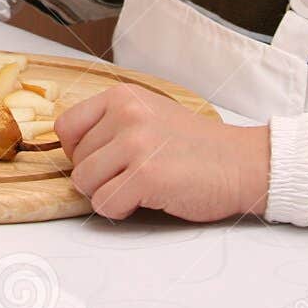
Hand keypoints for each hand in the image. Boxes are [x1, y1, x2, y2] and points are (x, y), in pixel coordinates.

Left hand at [56, 84, 270, 222]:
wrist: (242, 163)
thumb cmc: (196, 145)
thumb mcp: (148, 114)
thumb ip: (111, 123)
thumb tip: (70, 148)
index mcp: (122, 96)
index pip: (65, 126)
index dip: (78, 151)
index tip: (102, 160)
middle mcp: (125, 114)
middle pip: (75, 160)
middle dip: (99, 176)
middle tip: (132, 175)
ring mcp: (135, 144)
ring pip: (84, 183)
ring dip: (108, 194)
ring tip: (138, 187)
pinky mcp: (146, 176)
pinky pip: (104, 204)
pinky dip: (120, 210)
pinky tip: (145, 199)